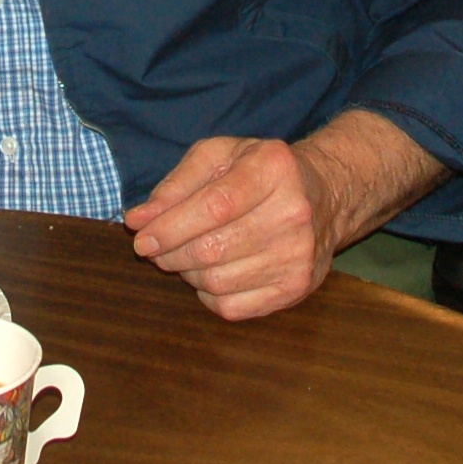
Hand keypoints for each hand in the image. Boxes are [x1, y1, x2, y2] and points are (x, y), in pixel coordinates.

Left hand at [125, 136, 341, 319]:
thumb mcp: (219, 156)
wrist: (324, 196)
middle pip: (212, 249)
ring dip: (187, 273)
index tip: (141, 237)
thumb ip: (175, 184)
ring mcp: (298, 256)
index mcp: (274, 169)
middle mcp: (293, 213)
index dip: (170, 226)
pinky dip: (209, 294)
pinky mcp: (297, 288)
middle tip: (157, 247)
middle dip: (170, 253)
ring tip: (188, 255)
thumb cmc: (258, 172)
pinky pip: (232, 307)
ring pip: (217, 281)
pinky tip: (213, 273)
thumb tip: (138, 220)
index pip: (213, 206)